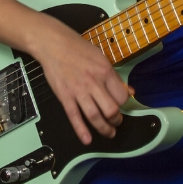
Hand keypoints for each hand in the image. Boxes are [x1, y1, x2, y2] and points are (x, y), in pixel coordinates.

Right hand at [30, 15, 133, 145]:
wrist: (53, 44)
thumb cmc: (78, 48)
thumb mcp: (100, 57)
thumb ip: (114, 76)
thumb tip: (129, 91)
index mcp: (105, 71)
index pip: (121, 95)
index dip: (124, 104)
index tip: (122, 106)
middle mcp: (94, 83)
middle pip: (111, 109)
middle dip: (116, 120)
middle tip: (117, 122)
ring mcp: (79, 91)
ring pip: (95, 116)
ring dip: (104, 128)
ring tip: (109, 133)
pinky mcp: (65, 97)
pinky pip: (74, 117)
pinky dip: (81, 130)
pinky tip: (87, 139)